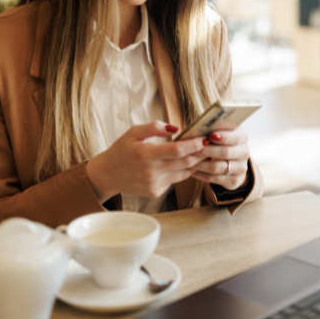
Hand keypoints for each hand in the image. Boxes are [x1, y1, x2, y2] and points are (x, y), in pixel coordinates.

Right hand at [85, 121, 207, 202]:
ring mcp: (154, 184)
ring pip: (183, 173)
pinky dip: (183, 171)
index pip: (176, 150)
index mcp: (145, 154)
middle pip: (184, 163)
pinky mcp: (156, 192)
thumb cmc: (121, 151)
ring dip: (195, 163)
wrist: (108, 175)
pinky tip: (189, 163)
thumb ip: (154, 127)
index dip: (193, 145)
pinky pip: (175, 180)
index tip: (204, 138)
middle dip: (200, 154)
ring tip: (205, 153)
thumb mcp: (133, 132)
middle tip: (211, 145)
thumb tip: (175, 128)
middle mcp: (151, 171)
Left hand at [190, 126, 249, 190]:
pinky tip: (191, 170)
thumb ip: (212, 129)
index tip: (211, 136)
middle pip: (225, 153)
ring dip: (200, 164)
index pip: (235, 137)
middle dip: (206, 151)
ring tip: (187, 160)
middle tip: (191, 149)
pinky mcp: (234, 181)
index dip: (223, 137)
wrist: (232, 160)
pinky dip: (200, 174)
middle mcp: (244, 153)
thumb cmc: (220, 141)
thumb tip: (197, 128)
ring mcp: (240, 168)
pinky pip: (214, 179)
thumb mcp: (220, 132)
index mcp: (242, 137)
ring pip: (217, 167)